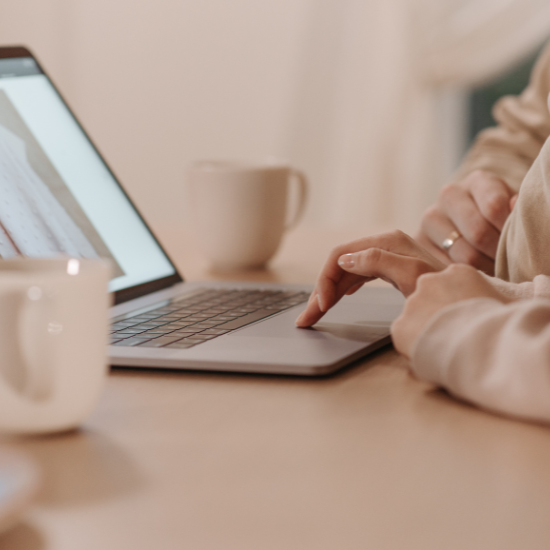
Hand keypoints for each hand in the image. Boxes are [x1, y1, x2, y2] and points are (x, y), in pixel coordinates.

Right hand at [296, 230, 445, 326]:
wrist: (470, 301)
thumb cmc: (445, 289)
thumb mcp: (412, 275)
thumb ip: (379, 261)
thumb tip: (346, 258)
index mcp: (385, 242)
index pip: (340, 256)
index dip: (325, 281)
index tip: (321, 308)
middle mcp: (383, 245)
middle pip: (339, 264)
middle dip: (321, 291)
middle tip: (307, 319)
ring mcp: (386, 257)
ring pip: (346, 271)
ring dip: (329, 292)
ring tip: (316, 314)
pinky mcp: (390, 269)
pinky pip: (357, 276)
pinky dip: (343, 288)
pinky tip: (338, 298)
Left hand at [391, 264, 511, 357]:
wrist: (487, 347)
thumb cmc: (505, 326)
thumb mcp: (508, 302)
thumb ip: (498, 296)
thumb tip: (516, 299)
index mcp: (458, 272)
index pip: (448, 286)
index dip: (456, 306)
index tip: (465, 320)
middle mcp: (430, 281)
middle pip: (428, 298)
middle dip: (437, 315)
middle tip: (455, 334)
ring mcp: (412, 302)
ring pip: (414, 317)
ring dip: (426, 330)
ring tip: (447, 346)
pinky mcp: (400, 326)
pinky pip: (403, 336)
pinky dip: (414, 346)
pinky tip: (433, 353)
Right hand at [416, 170, 517, 274]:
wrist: (466, 227)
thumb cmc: (499, 222)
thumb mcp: (513, 212)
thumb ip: (516, 212)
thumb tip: (514, 206)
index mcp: (478, 181)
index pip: (495, 207)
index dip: (508, 231)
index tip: (516, 244)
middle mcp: (449, 195)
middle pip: (478, 233)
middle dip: (497, 253)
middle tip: (507, 264)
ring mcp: (430, 219)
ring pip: (464, 255)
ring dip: (484, 268)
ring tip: (492, 270)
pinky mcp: (418, 242)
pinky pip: (446, 267)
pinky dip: (462, 275)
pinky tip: (472, 273)